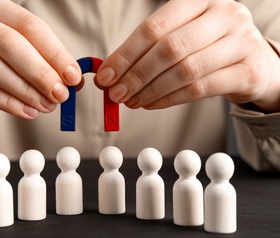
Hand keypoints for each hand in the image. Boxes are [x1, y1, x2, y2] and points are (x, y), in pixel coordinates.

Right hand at [0, 0, 81, 126]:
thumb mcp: (9, 51)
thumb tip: (72, 80)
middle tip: (60, 95)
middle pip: (9, 43)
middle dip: (40, 72)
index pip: (28, 24)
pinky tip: (27, 112)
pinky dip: (7, 103)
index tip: (73, 76)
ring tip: (46, 106)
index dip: (54, 51)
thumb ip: (39, 59)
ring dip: (25, 91)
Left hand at [96, 0, 279, 112]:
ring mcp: (241, 42)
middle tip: (116, 94)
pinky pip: (200, 89)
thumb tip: (109, 74)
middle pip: (169, 48)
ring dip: (151, 91)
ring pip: (185, 70)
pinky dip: (170, 99)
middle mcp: (223, 16)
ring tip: (132, 102)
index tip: (105, 76)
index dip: (125, 54)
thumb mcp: (182, 38)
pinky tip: (152, 104)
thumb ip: (148, 51)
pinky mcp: (248, 71)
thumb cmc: (209, 49)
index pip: (154, 27)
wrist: (254, 62)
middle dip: (136, 75)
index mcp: (199, 2)